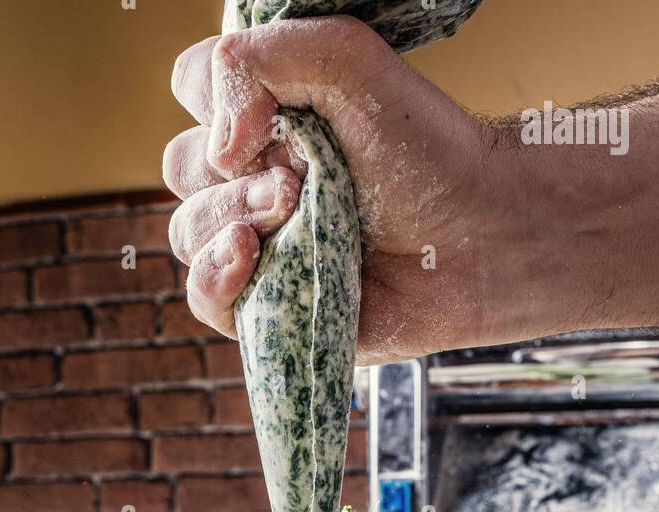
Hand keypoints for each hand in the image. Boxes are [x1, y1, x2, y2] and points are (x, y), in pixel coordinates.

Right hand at [163, 16, 505, 363]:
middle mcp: (254, 179)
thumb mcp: (347, 62)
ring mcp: (260, 246)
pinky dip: (214, 277)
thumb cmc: (424, 152)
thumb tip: (215, 144)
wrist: (476, 238)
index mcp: (267, 117)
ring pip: (187, 233)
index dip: (213, 102)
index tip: (267, 118)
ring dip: (228, 220)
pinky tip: (248, 258)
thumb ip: (262, 58)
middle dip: (228, 174)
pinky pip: (204, 298)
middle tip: (296, 183)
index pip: (193, 91)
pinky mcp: (270, 306)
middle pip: (182, 169)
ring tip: (293, 216)